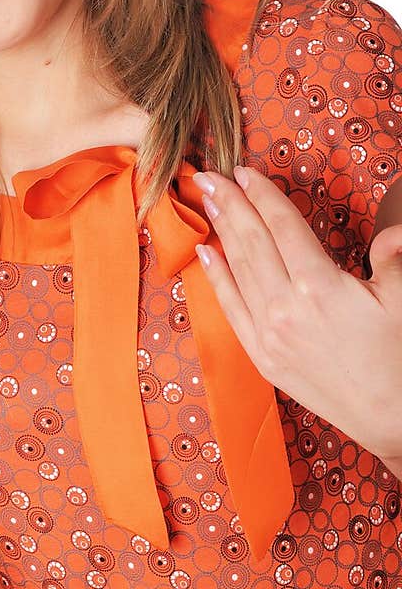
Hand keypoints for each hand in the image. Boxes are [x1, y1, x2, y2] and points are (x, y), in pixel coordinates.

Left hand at [191, 165, 401, 470]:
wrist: (388, 417)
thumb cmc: (397, 356)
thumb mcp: (401, 300)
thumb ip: (391, 258)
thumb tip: (394, 230)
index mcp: (321, 286)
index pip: (284, 227)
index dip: (264, 196)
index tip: (246, 172)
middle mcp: (287, 307)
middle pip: (253, 242)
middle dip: (232, 204)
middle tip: (212, 176)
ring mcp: (269, 333)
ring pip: (239, 270)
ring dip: (222, 232)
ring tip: (209, 201)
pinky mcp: (261, 355)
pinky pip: (231, 308)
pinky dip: (216, 277)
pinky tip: (206, 252)